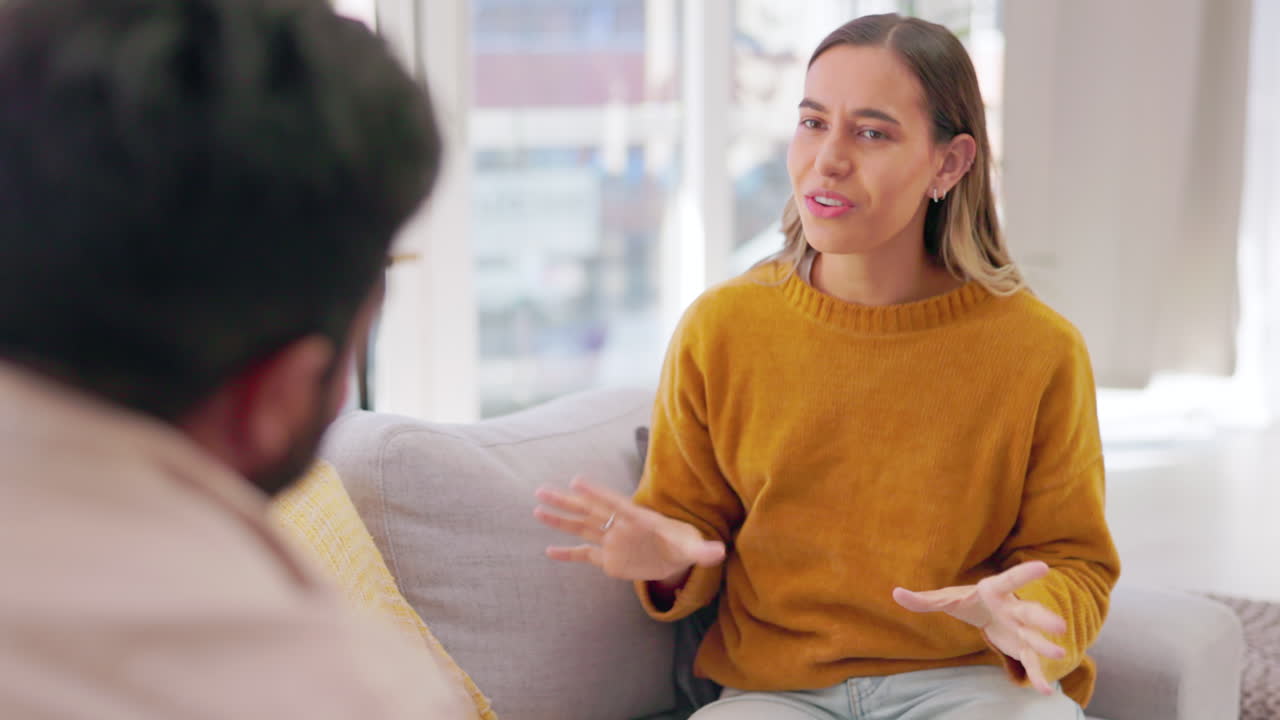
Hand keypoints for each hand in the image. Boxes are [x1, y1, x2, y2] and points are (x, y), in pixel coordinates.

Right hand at [533, 476, 725, 581]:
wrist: (676, 555)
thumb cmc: (684, 544)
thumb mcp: (694, 548)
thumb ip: (703, 551)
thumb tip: (719, 552)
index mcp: (638, 519)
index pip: (615, 504)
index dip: (596, 493)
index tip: (576, 481)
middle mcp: (620, 526)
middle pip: (589, 511)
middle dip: (567, 501)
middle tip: (541, 490)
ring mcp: (611, 540)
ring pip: (581, 527)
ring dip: (560, 520)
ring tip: (536, 509)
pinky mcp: (608, 558)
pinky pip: (584, 554)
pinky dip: (568, 554)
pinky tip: (548, 551)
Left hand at [892, 561, 1067, 695]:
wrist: (989, 612)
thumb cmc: (969, 601)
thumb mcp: (947, 599)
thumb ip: (923, 600)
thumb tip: (895, 593)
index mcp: (995, 591)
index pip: (1009, 580)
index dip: (1024, 574)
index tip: (1043, 566)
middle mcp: (1013, 609)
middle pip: (1030, 612)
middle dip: (1044, 619)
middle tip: (1058, 626)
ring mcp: (1021, 629)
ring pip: (1035, 637)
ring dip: (1047, 645)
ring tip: (1060, 652)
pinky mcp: (1022, 648)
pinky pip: (1031, 662)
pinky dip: (1039, 675)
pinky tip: (1046, 691)